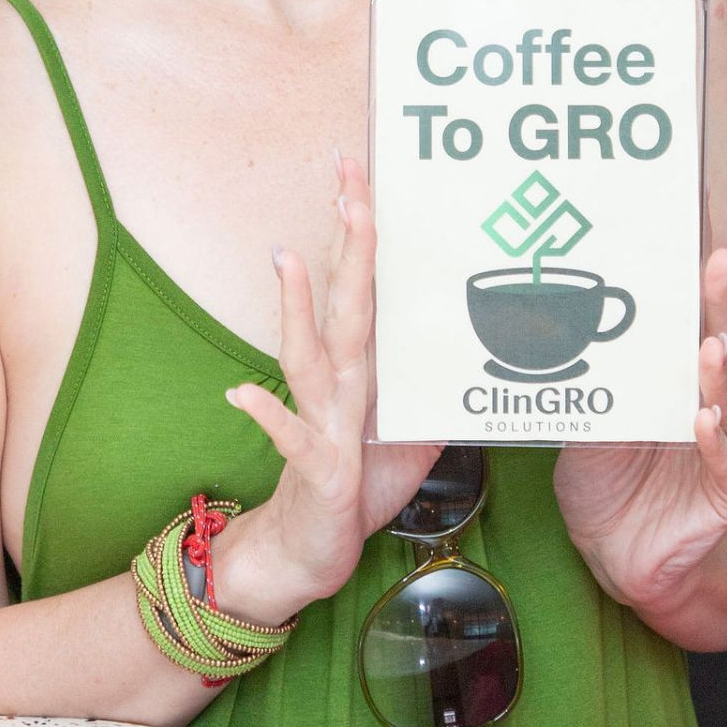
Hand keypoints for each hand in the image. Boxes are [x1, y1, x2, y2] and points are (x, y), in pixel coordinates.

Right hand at [217, 154, 438, 624]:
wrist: (309, 550)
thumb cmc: (362, 485)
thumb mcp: (418, 434)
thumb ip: (441, 392)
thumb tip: (486, 356)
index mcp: (368, 371)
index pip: (374, 289)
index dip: (374, 235)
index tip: (372, 175)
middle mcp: (340, 384)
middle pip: (347, 302)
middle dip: (349, 242)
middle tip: (348, 181)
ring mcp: (323, 421)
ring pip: (309, 355)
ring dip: (298, 308)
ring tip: (287, 258)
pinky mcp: (317, 468)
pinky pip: (290, 437)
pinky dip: (266, 415)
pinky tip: (240, 394)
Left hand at [552, 243, 726, 613]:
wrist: (613, 552)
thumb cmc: (605, 484)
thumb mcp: (585, 426)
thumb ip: (587, 384)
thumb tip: (546, 325)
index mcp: (676, 384)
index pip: (692, 322)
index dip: (701, 281)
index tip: (703, 232)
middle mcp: (710, 406)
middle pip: (719, 346)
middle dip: (721, 302)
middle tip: (721, 260)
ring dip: (718, 372)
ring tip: (712, 343)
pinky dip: (716, 443)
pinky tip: (705, 420)